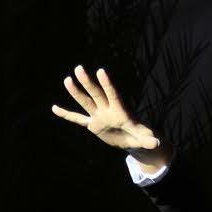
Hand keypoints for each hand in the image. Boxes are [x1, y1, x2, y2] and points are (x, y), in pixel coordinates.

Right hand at [50, 65, 171, 167]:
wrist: (133, 139)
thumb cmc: (140, 136)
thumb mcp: (145, 138)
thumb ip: (149, 139)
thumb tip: (156, 143)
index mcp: (120, 111)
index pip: (113, 95)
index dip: (107, 84)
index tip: (101, 71)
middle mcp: (107, 110)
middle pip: (96, 94)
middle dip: (87, 82)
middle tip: (79, 68)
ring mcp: (99, 116)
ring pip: (85, 102)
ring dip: (76, 92)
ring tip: (67, 80)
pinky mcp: (93, 125)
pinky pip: (78, 119)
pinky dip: (67, 115)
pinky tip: (55, 108)